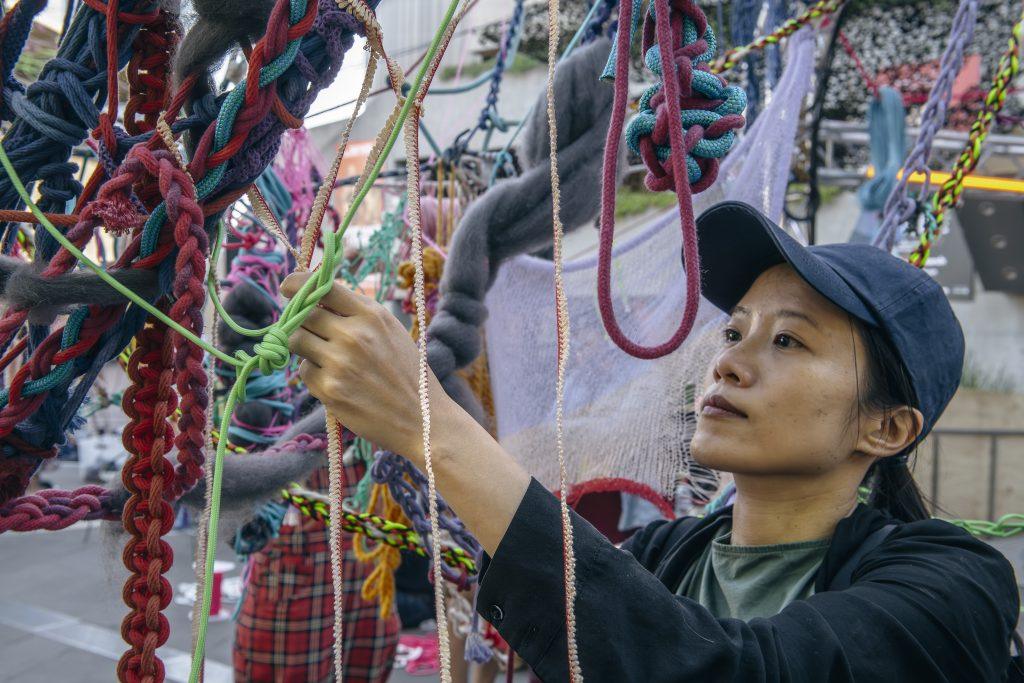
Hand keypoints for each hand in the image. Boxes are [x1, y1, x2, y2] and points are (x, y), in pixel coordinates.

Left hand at [281, 272, 447, 461]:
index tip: (288, 287)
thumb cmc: (409, 374)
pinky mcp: (329, 389)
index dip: (298, 284)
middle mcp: (353, 335)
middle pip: (303, 315)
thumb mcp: (391, 332)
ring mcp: (339, 363)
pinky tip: (337, 381)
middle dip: (299, 320)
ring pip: (296, 341)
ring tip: (323, 356)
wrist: (423, 419)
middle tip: (306, 329)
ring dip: (303, 346)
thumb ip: (358, 315)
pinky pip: (305, 371)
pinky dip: (314, 374)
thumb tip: (317, 300)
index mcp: (371, 315)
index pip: (322, 287)